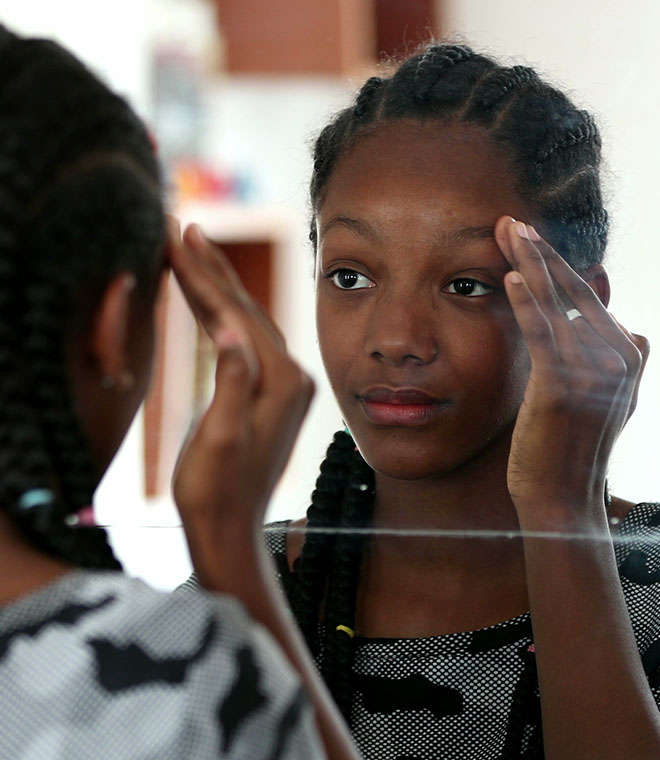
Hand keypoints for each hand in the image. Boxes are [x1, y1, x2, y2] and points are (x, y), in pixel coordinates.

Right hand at [166, 218, 313, 565]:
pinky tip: (210, 304)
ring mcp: (283, 384)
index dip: (202, 277)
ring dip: (218, 287)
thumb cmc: (217, 492)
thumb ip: (232, 384)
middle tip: (184, 229)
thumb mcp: (219, 440)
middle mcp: (290, 376)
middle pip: (246, 310)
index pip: (236, 315)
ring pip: (247, 321)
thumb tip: (229, 334)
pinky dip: (224, 316)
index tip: (177, 238)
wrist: (232, 530)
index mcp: (281, 381)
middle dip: (212, 270)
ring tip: (192, 252)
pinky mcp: (271, 393)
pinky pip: (246, 341)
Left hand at [494, 217, 648, 525]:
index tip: (529, 239)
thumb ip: (613, 362)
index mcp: (626, 355)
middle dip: (541, 252)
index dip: (555, 266)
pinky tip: (513, 275)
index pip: (586, 298)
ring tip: (507, 231)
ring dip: (529, 263)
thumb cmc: (569, 449)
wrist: (562, 499)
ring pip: (557, 304)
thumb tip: (633, 333)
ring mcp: (594, 371)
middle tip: (512, 221)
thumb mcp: (604, 400)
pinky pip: (543, 333)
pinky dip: (528, 302)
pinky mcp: (564, 385)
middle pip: (574, 291)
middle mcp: (618, 357)